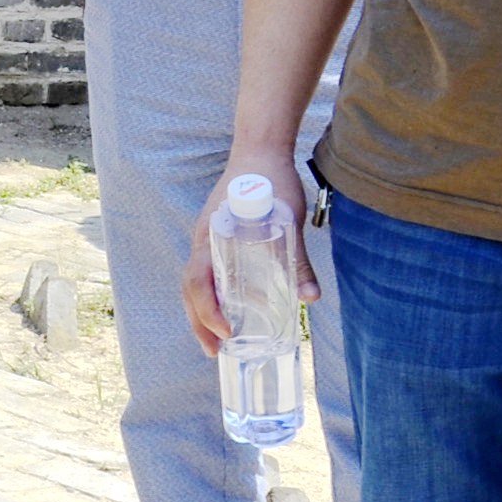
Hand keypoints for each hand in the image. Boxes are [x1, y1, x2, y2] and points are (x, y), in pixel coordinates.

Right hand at [179, 143, 313, 353]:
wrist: (261, 148)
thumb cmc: (271, 180)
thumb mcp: (287, 220)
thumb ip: (297, 259)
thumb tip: (311, 297)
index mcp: (211, 236)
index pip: (197, 282)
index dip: (207, 311)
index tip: (225, 333)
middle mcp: (203, 241)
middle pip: (190, 290)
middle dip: (199, 324)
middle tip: (215, 353)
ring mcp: (208, 239)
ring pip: (196, 284)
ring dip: (203, 313)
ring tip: (219, 340)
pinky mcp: (218, 237)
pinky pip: (208, 273)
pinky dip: (214, 296)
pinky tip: (233, 309)